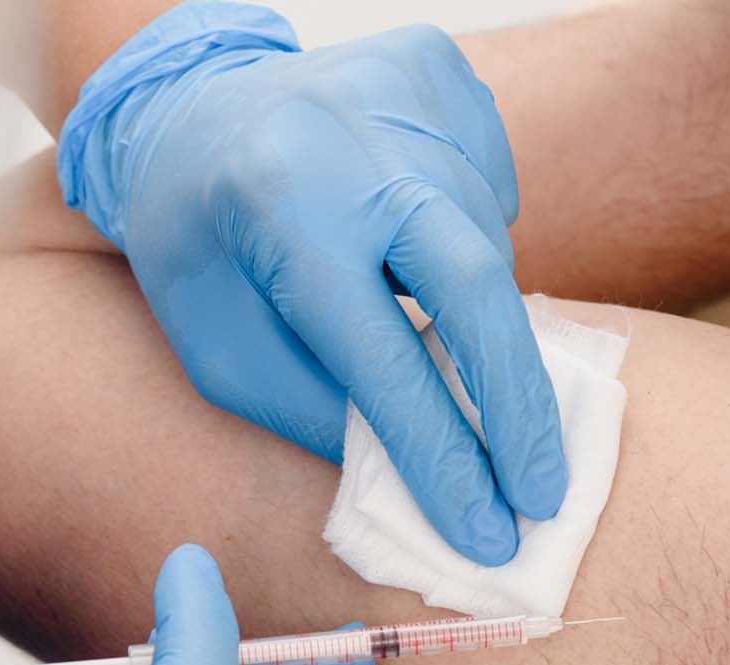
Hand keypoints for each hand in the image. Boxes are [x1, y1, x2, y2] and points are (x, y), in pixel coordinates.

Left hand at [59, 4, 566, 564]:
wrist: (184, 111)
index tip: (486, 531)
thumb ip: (319, 411)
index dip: (441, 454)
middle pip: (475, 287)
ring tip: (412, 311)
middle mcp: (350, 136)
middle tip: (545, 493)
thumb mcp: (223, 352)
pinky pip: (492, 189)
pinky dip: (469, 240)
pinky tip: (407, 237)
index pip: (384, 356)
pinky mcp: (440, 68)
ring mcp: (404, 87)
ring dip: (473, 315)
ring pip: (488, 245)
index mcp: (276, 207)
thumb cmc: (199, 251)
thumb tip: (425, 473)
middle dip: (519, 407)